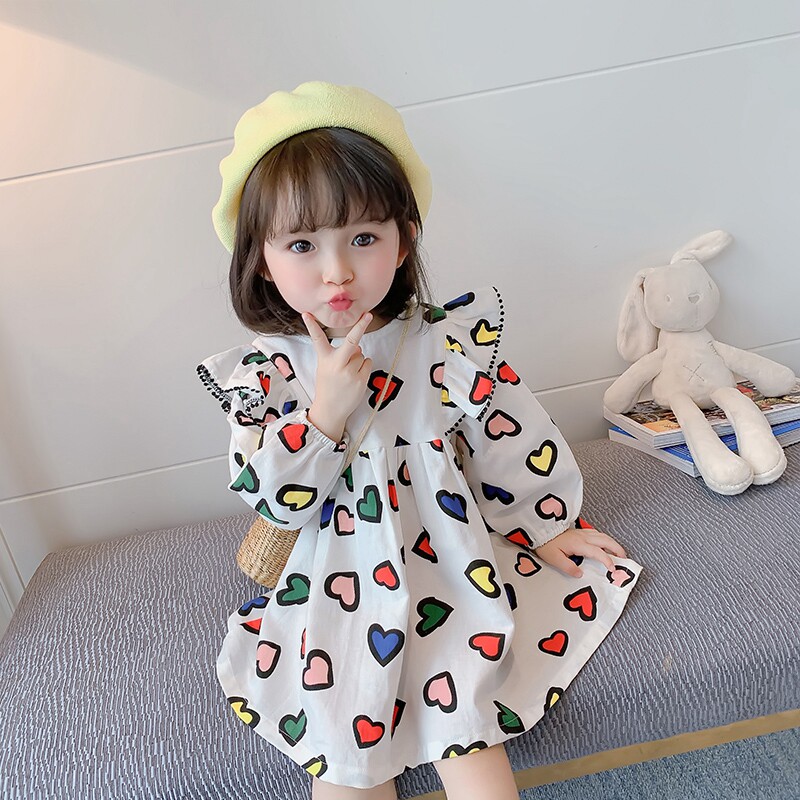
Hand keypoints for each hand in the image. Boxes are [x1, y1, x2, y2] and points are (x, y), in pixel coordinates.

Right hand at [302, 311, 373, 439]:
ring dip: (358, 360)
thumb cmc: (328, 387)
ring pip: (361, 354)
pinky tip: (355, 377)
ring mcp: (350, 372)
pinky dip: (364, 367)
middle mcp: (337, 364)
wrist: (330, 410)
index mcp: (325, 359)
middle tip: (367, 315)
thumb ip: (339, 356)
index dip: (312, 326)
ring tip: (348, 374)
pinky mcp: (360, 380)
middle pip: (352, 341)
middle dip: (361, 326)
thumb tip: (358, 347)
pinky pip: (367, 363)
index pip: (317, 339)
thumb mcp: (325, 369)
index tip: (307, 314)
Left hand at [534, 527, 626, 577]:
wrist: (540, 532)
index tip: (613, 569)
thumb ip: (568, 567)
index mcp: (578, 544)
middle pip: (605, 540)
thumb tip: (580, 574)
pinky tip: (605, 544)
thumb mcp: (554, 559)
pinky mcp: (579, 532)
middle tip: (624, 558)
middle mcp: (582, 536)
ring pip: (602, 535)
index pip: (597, 552)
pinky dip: (605, 539)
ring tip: (619, 552)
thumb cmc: (546, 545)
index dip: (607, 560)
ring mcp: (581, 532)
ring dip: (612, 543)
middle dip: (617, 548)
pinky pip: (596, 533)